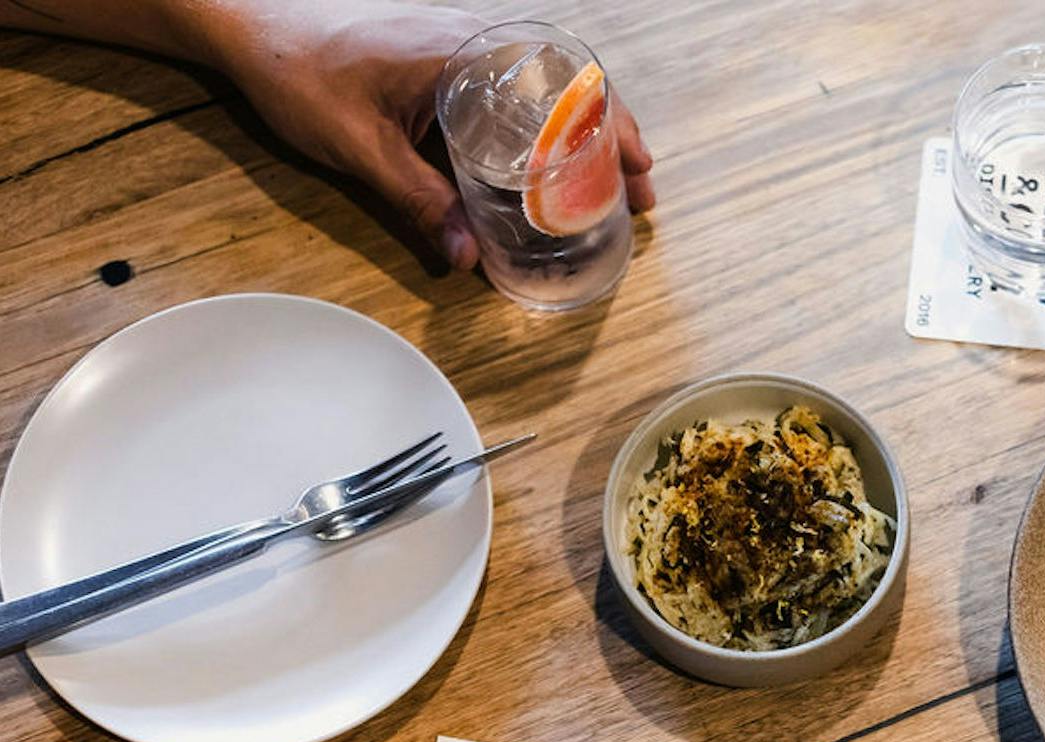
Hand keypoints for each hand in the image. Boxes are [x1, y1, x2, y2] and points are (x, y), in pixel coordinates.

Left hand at [198, 2, 654, 270]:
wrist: (253, 27)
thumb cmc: (301, 73)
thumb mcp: (360, 148)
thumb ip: (417, 201)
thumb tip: (468, 260)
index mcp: (468, 53)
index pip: (566, 83)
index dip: (612, 129)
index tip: (636, 171)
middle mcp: (478, 40)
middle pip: (574, 85)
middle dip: (614, 138)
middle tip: (640, 192)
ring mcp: (467, 45)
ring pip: (553, 86)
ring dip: (588, 132)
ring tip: (611, 182)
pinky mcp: (450, 58)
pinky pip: (520, 88)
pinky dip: (551, 124)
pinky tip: (555, 163)